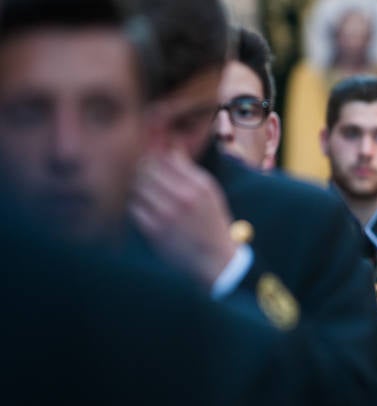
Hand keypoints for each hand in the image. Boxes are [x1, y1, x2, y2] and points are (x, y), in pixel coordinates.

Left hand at [129, 151, 237, 287]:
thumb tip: (169, 146)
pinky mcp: (154, 231)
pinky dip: (136, 205)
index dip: (152, 156)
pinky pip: (134, 208)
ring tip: (144, 192)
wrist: (214, 259)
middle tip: (141, 175)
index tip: (149, 160)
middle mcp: (183, 197)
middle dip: (141, 170)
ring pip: (137, 187)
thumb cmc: (211, 222)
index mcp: (198, 185)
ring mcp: (166, 214)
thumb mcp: (210, 192)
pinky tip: (144, 208)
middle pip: (147, 170)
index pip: (164, 158)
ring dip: (136, 187)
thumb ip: (189, 169)